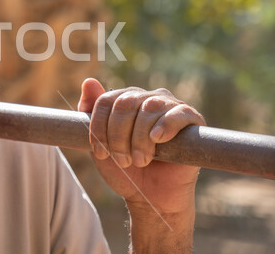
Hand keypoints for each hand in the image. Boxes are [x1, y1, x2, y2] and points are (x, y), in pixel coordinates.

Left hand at [78, 78, 205, 214]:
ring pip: (149, 108)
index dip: (99, 128)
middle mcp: (145, 97)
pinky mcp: (191, 119)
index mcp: (122, 100)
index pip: (105, 101)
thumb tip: (88, 81)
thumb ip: (90, 113)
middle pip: (125, 103)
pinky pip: (178, 113)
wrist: (151, 197)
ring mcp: (169, 105)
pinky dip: (166, 125)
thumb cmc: (125, 169)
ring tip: (140, 161)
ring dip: (139, 138)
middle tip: (122, 160)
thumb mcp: (100, 144)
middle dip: (118, 136)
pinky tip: (157, 138)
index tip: (100, 153)